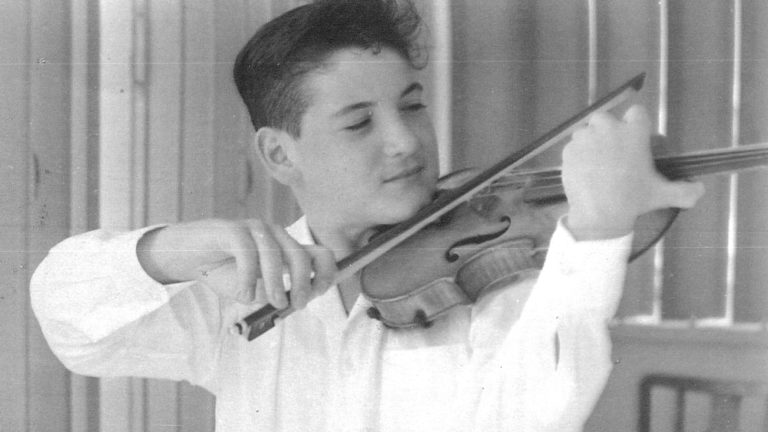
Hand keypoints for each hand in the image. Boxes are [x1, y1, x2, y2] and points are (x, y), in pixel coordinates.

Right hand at [137, 218, 335, 308]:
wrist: (188, 257)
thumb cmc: (225, 273)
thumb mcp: (255, 289)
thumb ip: (274, 294)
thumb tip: (289, 302)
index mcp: (286, 249)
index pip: (319, 254)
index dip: (326, 272)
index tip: (319, 292)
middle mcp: (275, 235)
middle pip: (301, 255)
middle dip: (304, 283)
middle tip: (297, 304)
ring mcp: (254, 229)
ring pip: (275, 255)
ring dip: (277, 283)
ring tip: (273, 302)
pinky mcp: (232, 229)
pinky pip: (247, 253)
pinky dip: (248, 277)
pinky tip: (243, 292)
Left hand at [562, 105, 704, 239]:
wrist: (599, 214)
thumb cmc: (633, 201)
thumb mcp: (663, 195)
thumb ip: (685, 191)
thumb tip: (700, 190)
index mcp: (634, 132)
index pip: (636, 112)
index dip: (634, 124)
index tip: (633, 139)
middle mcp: (609, 128)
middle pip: (605, 119)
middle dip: (606, 131)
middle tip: (611, 154)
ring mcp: (586, 138)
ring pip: (586, 132)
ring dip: (590, 143)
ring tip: (596, 165)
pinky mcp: (569, 150)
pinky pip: (572, 148)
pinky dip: (576, 157)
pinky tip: (584, 172)